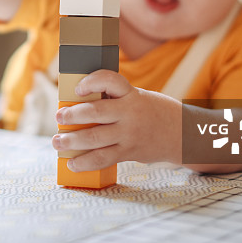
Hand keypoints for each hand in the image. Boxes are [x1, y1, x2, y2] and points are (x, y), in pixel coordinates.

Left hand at [52, 70, 181, 170]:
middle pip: (95, 112)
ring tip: (57, 142)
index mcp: (132, 94)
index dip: (91, 81)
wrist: (184, 135)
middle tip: (59, 117)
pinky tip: (73, 163)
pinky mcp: (129, 152)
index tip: (77, 88)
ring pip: (94, 138)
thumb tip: (80, 109)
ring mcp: (129, 134)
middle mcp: (130, 112)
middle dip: (72, 115)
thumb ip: (115, 99)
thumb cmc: (154, 112)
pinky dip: (84, 162)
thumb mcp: (139, 97)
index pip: (110, 80)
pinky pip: (103, 158)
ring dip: (71, 140)